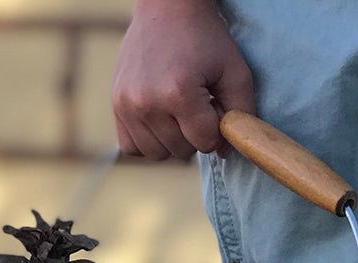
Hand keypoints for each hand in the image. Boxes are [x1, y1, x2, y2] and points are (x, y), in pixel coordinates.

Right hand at [112, 0, 254, 159]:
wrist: (166, 7)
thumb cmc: (204, 38)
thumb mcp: (235, 71)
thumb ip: (241, 114)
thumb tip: (225, 152)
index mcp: (178, 93)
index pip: (205, 143)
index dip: (216, 128)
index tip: (213, 105)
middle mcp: (148, 102)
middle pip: (182, 151)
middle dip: (194, 134)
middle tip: (195, 103)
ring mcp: (128, 104)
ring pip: (158, 154)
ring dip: (172, 140)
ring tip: (177, 111)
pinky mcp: (116, 104)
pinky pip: (132, 147)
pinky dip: (147, 140)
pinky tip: (158, 120)